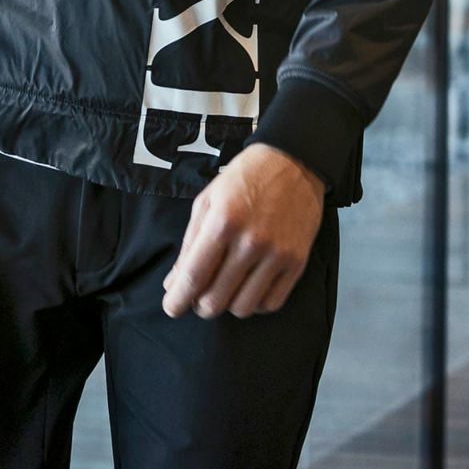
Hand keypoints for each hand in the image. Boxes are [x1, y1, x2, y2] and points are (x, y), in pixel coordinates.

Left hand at [161, 142, 325, 320]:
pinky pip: (271, 303)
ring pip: (243, 308)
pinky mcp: (297, 262)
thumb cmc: (245, 177)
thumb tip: (174, 282)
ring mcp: (276, 254)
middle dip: (200, 305)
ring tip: (227, 287)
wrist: (293, 160)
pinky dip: (256, 302)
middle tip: (199, 297)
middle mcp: (250, 241)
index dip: (178, 299)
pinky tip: (250, 286)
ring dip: (228, 304)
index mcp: (223, 222)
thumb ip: (190, 243)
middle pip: (216, 300)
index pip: (195, 276)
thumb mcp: (208, 200)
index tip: (171, 308)